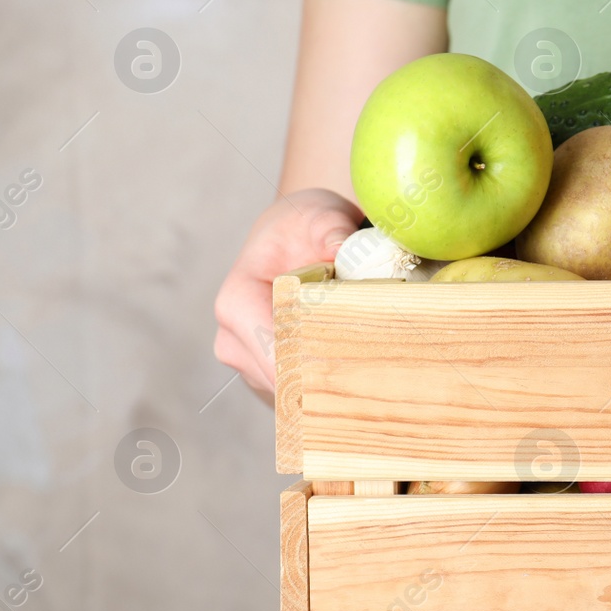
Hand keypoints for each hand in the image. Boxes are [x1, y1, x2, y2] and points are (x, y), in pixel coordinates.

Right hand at [214, 189, 361, 396]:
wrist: (291, 238)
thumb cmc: (303, 226)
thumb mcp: (319, 215)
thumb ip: (329, 228)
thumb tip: (339, 247)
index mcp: (237, 303)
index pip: (274, 350)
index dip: (314, 363)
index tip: (356, 366)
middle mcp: (234, 340)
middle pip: (284, 379)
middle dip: (327, 381)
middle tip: (376, 378)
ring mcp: (248, 362)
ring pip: (291, 393)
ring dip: (328, 387)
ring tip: (371, 374)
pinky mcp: (267, 376)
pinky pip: (297, 395)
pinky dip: (326, 389)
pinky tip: (357, 377)